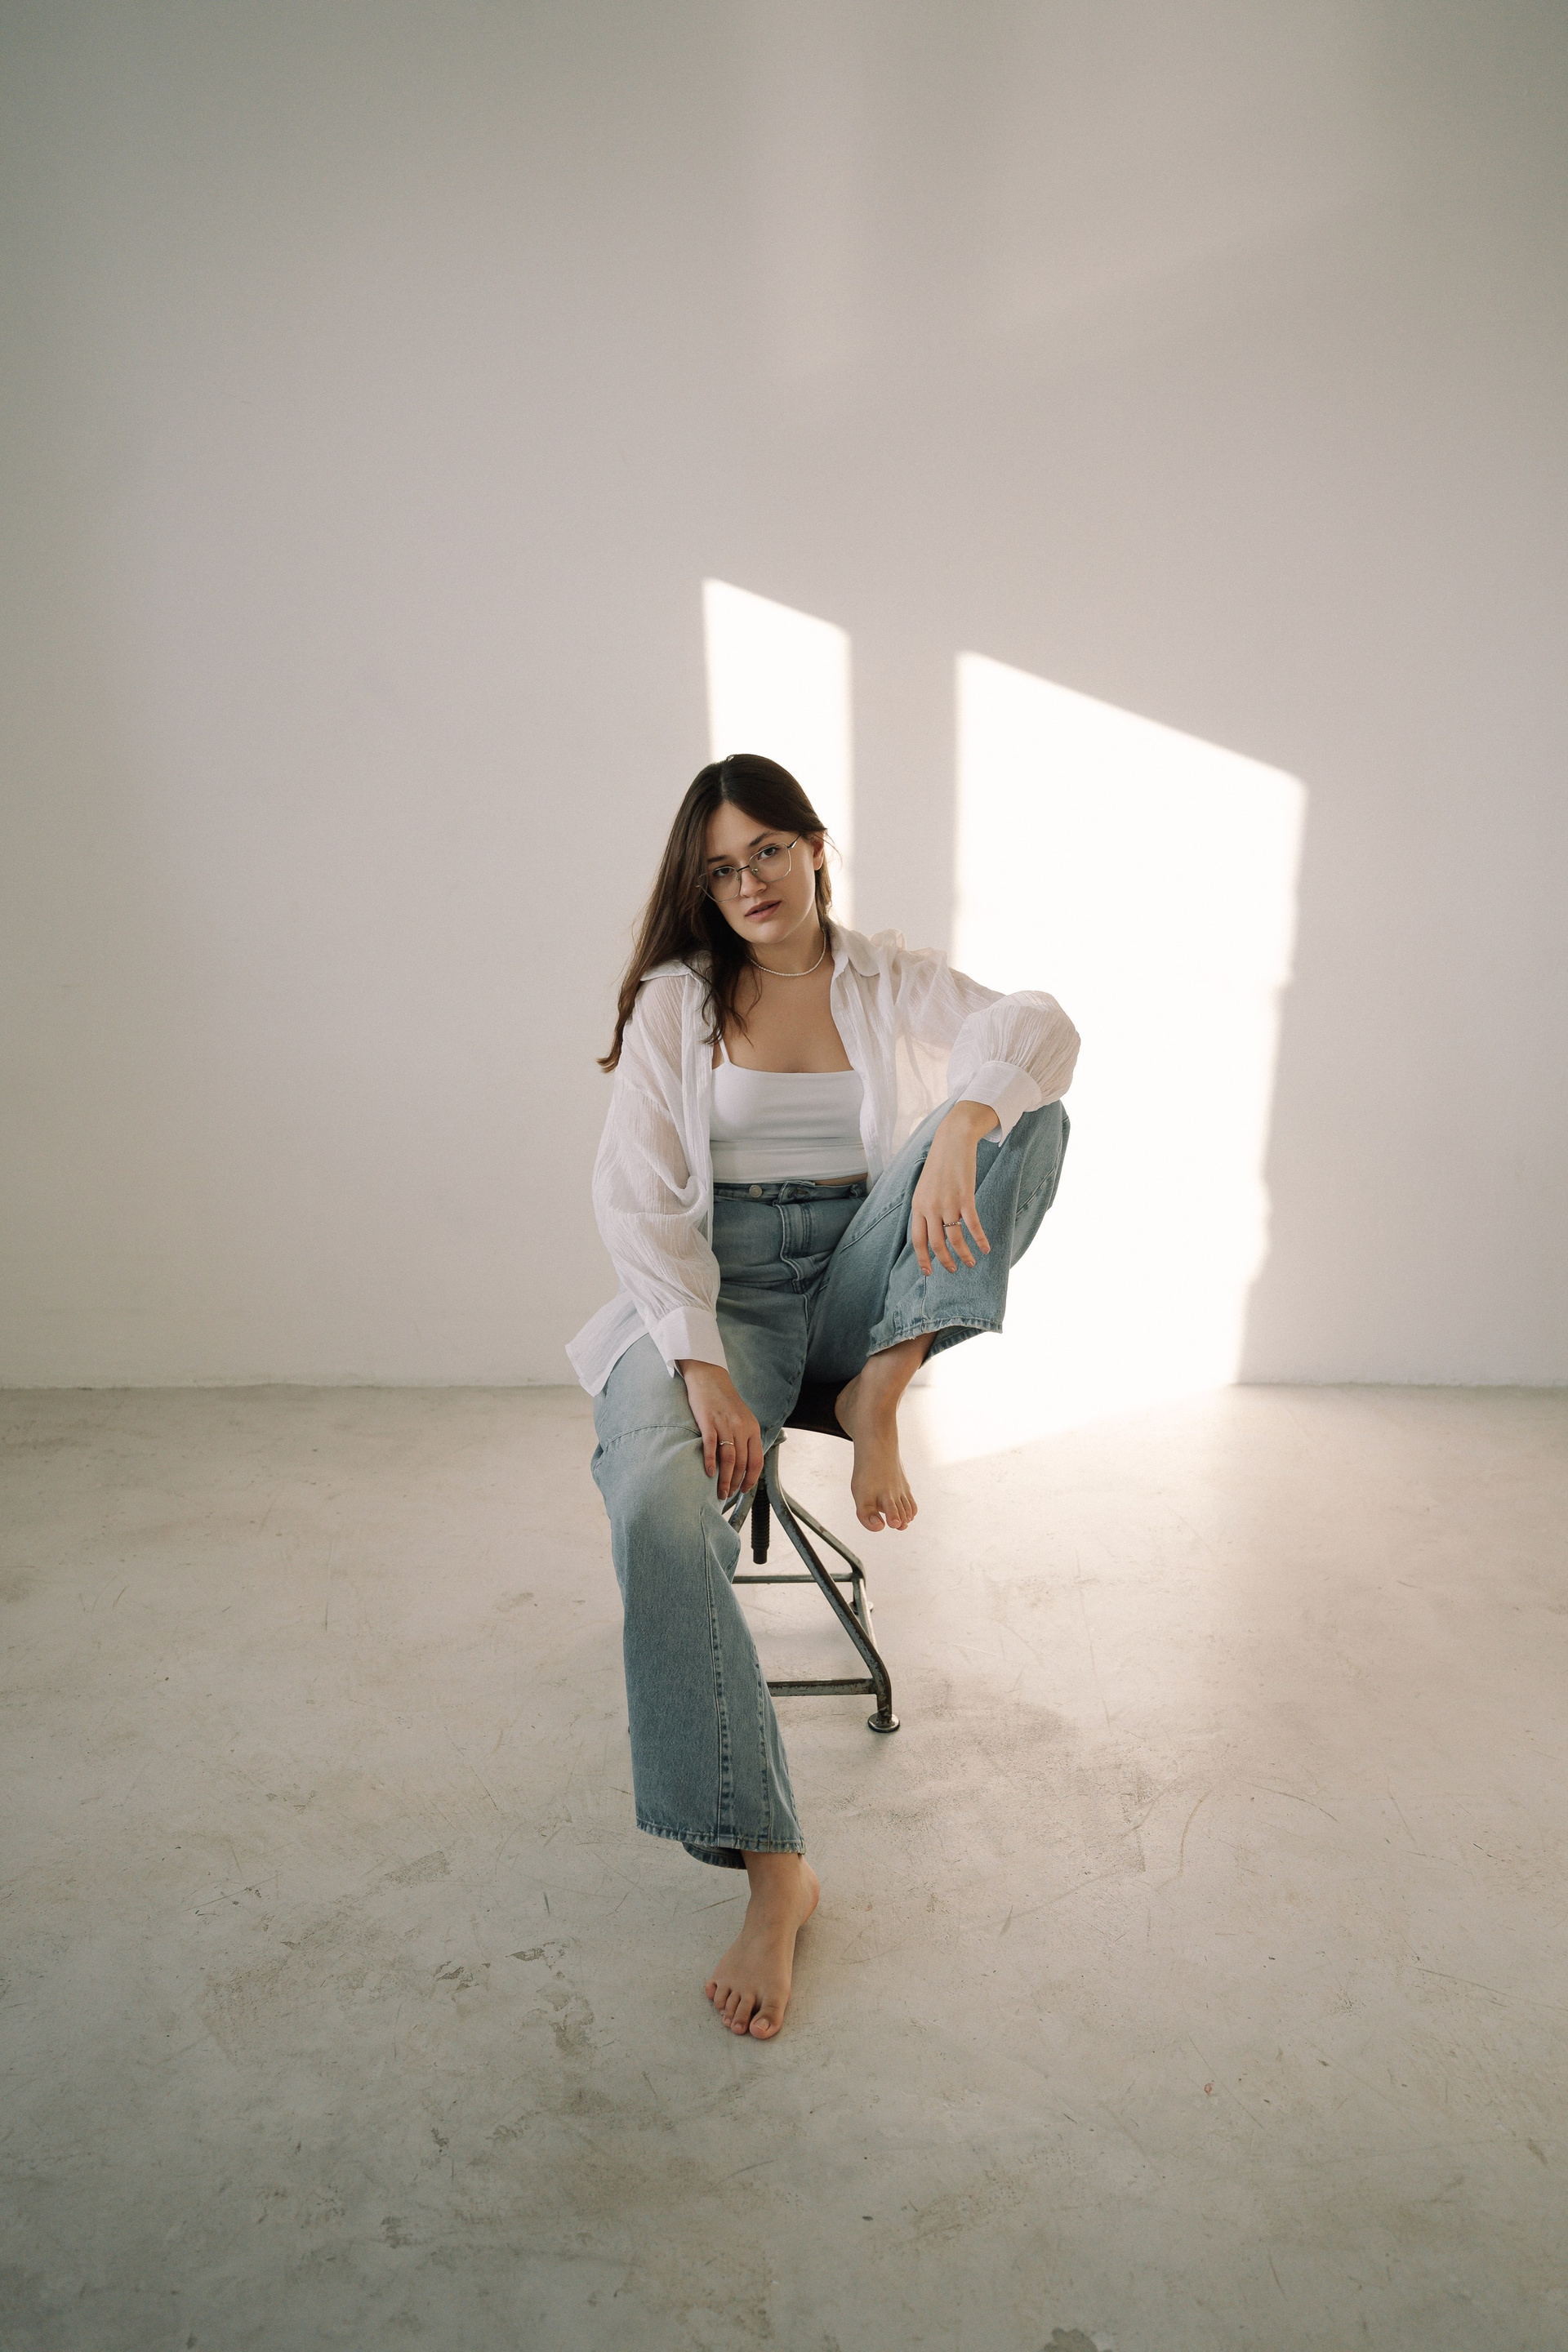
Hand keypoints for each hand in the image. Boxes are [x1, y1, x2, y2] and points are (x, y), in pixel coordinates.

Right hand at [676, 1360, 763, 1500]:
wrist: (709, 1376)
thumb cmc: (725, 1401)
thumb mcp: (743, 1418)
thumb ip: (746, 1437)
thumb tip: (745, 1463)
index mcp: (752, 1428)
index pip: (756, 1461)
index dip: (751, 1479)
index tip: (744, 1490)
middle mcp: (742, 1428)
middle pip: (742, 1463)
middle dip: (736, 1483)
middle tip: (728, 1495)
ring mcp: (725, 1424)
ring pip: (729, 1459)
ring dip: (725, 1479)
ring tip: (720, 1492)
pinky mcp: (708, 1421)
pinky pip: (711, 1446)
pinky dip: (711, 1462)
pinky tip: (709, 1474)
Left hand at [910, 1100, 994, 1275]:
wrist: (952, 1140)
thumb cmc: (939, 1164)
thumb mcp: (924, 1188)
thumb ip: (926, 1209)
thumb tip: (934, 1232)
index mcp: (918, 1206)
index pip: (918, 1240)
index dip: (923, 1259)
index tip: (929, 1273)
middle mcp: (930, 1207)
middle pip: (937, 1244)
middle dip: (945, 1261)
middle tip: (953, 1270)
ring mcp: (948, 1203)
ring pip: (955, 1239)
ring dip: (964, 1255)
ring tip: (971, 1263)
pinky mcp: (965, 1197)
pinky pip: (973, 1226)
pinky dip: (980, 1239)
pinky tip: (986, 1248)